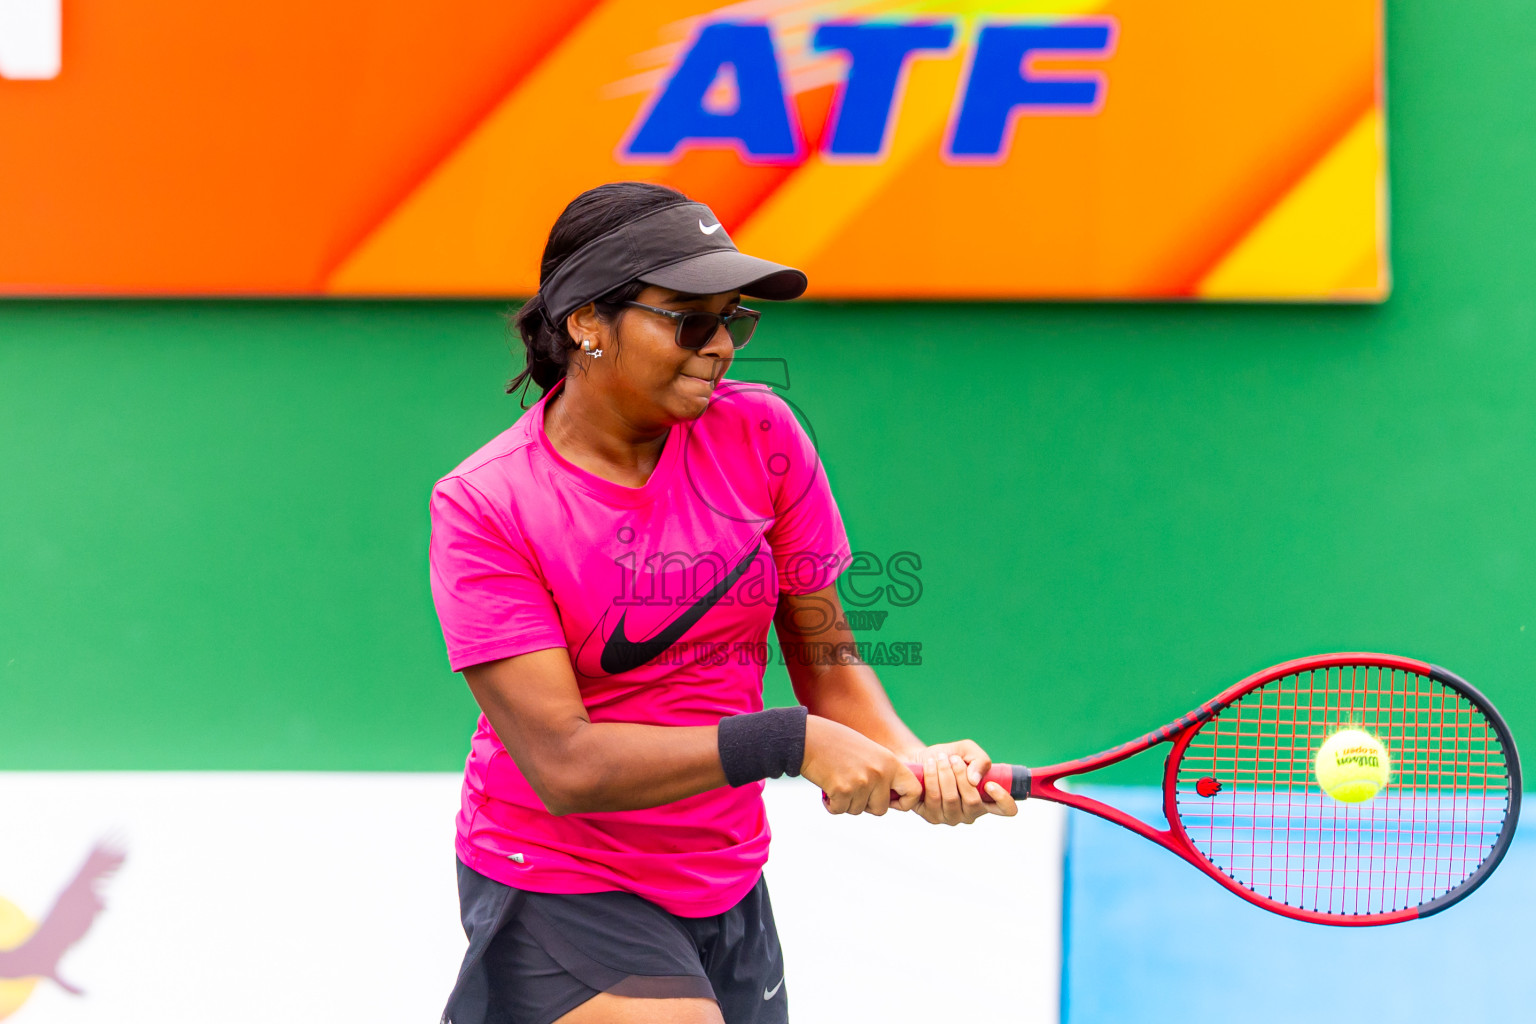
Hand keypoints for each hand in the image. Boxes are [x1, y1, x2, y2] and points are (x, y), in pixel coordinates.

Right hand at [802, 715, 920, 814]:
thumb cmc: (836, 743)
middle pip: (880, 808)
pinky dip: (832, 804)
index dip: (904, 802)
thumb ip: (882, 772)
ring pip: (857, 810)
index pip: (914, 791)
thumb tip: (891, 798)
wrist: (809, 737)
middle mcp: (879, 773)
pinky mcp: (843, 791)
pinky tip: (827, 787)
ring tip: (837, 780)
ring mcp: (862, 782)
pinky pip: (840, 810)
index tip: (891, 802)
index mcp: (890, 762)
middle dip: (865, 804)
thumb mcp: (869, 752)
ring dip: (846, 802)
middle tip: (851, 787)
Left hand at [911, 740, 1018, 825]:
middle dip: (961, 775)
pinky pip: (933, 798)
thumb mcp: (968, 750)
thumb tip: (975, 780)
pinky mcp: (930, 816)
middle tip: (952, 759)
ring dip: (944, 774)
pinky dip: (931, 777)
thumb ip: (980, 760)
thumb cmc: (948, 757)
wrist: (919, 759)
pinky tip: (929, 765)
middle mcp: (970, 813)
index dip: (1003, 799)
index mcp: (985, 800)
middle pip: (972, 802)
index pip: (1006, 809)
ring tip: (939, 759)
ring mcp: (951, 817)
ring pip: (951, 799)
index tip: (990, 784)